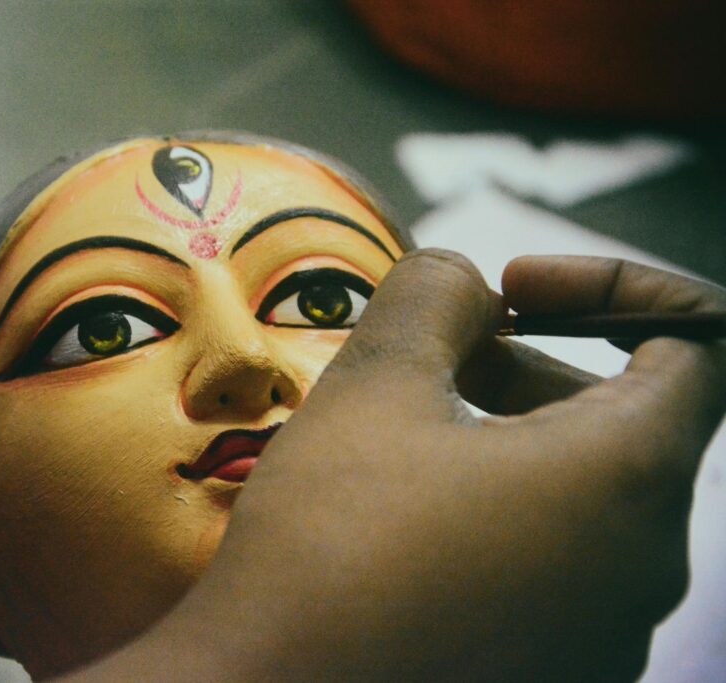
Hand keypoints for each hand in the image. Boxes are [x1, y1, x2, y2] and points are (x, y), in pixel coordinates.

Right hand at [96, 251, 724, 681]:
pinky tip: (409, 520)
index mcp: (627, 479)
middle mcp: (644, 568)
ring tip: (407, 440)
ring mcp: (606, 636)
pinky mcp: (557, 673)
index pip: (698, 344)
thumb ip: (436, 294)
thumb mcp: (376, 386)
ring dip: (511, 438)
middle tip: (434, 361)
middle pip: (630, 421)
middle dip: (534, 365)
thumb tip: (467, 280)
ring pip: (586, 496)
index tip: (516, 290)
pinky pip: (558, 565)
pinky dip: (504, 512)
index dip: (613, 288)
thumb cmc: (329, 544)